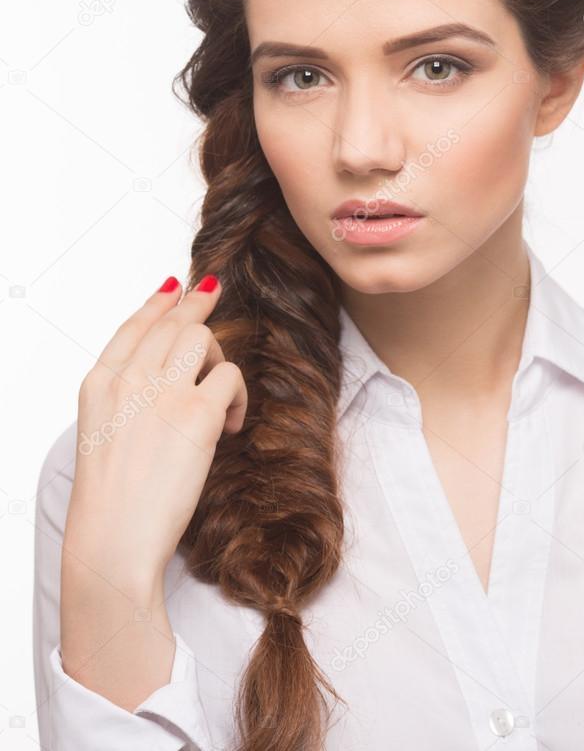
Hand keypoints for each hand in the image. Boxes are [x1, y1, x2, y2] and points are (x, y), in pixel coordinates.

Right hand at [63, 274, 246, 591]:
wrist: (114, 541)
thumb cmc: (110, 502)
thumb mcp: (101, 435)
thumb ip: (125, 400)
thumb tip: (162, 378)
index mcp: (99, 384)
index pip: (134, 326)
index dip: (159, 303)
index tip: (176, 288)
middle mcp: (128, 379)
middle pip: (172, 322)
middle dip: (196, 305)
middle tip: (213, 293)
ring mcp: (162, 393)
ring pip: (201, 336)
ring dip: (217, 357)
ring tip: (218, 394)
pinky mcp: (197, 415)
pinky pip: (230, 377)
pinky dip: (238, 397)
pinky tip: (229, 425)